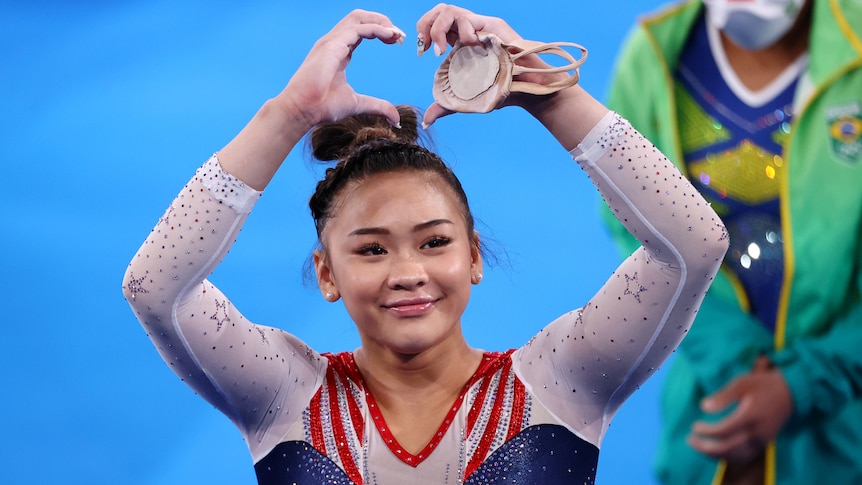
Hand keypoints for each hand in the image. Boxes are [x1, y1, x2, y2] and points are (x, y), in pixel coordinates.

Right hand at [276, 9, 404, 129]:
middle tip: (399, 36)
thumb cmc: (322, 106)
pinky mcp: (332, 45)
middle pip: (360, 18)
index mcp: (340, 52)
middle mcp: (335, 43)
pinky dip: (376, 29)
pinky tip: (389, 35)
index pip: (362, 31)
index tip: (396, 41)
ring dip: (380, 21)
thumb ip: (378, 107)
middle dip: (382, 21)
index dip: (380, 32)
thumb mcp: (358, 104)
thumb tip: (396, 119)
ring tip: (396, 34)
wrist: (302, 110)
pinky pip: (358, 29)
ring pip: (358, 17)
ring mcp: (332, 42)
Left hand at [416, 4, 564, 125]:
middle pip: (439, 11)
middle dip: (426, 24)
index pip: (436, 23)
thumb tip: (427, 120)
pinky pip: (467, 18)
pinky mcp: (491, 25)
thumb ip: (446, 105)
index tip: (424, 51)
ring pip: (449, 10)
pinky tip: (467, 45)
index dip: (424, 31)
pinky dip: (461, 30)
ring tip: (443, 49)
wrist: (525, 90)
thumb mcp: (466, 99)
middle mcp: (468, 31)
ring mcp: (480, 26)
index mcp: (460, 42)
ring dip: (439, 28)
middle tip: (428, 47)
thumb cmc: (500, 91)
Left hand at [688, 357, 792, 462]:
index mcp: (750, 417)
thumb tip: (703, 407)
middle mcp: (757, 433)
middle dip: (705, 447)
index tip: (694, 426)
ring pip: (734, 456)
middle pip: (727, 448)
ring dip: (714, 454)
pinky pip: (743, 457)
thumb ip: (723, 396)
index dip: (706, 431)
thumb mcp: (742, 383)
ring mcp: (762, 441)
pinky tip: (715, 451)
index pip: (723, 431)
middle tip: (689, 439)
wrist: (792, 393)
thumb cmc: (763, 385)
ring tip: (697, 445)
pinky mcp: (764, 444)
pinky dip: (727, 457)